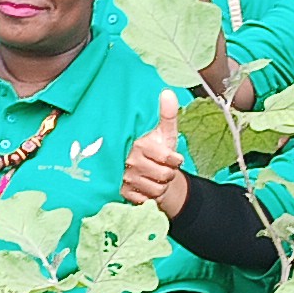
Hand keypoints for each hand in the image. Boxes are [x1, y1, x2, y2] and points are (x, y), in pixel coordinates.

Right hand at [122, 93, 188, 216]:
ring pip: (155, 189)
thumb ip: (168, 114)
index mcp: (138, 142)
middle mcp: (127, 159)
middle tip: (162, 168)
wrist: (141, 171)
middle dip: (168, 174)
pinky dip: (148, 196)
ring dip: (159, 186)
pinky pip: (144, 200)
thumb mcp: (164, 132)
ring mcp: (122, 177)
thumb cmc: (155, 149)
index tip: (173, 158)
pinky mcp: (119, 192)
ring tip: (154, 176)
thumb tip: (168, 92)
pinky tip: (145, 187)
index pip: (166, 157)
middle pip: (163, 175)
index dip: (174, 160)